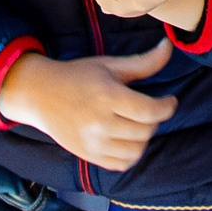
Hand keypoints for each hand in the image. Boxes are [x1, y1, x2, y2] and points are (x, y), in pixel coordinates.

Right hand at [0, 43, 179, 171]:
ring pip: (136, 151)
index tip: (170, 101)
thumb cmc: (78, 76)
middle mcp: (100, 123)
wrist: (41, 96)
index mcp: (107, 96)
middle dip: (155, 119)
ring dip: (144, 138)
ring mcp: (93, 143)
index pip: (149, 111)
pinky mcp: (88, 156)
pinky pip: (121, 164)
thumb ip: (144, 62)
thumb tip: (169, 46)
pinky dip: (131, 154)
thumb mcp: (110, 64)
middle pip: (145, 131)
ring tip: (140, 124)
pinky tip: (128, 139)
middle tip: (151, 109)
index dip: (167, 107)